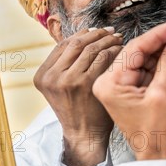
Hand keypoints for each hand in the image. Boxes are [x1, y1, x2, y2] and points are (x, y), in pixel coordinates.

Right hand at [34, 28, 122, 165]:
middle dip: (96, 34)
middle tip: (110, 31)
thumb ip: (66, 65)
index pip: (62, 45)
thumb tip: (83, 36)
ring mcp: (68, 81)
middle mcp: (52, 77)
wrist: (84, 135)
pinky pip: (102, 58)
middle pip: (76, 43)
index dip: (81, 34)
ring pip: (90, 48)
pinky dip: (114, 50)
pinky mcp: (86, 84)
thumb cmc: (78, 108)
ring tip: (118, 38)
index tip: (95, 30)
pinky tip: (122, 50)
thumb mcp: (61, 87)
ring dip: (107, 40)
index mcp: (42, 76)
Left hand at [93, 21, 165, 160]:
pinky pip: (146, 70)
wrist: (158, 159)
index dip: (158, 34)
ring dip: (162, 50)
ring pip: (143, 59)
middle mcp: (109, 83)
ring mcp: (120, 87)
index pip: (134, 48)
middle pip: (138, 52)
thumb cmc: (158, 134)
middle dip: (161, 41)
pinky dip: (161, 62)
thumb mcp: (165, 94)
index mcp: (109, 83)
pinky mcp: (131, 92)